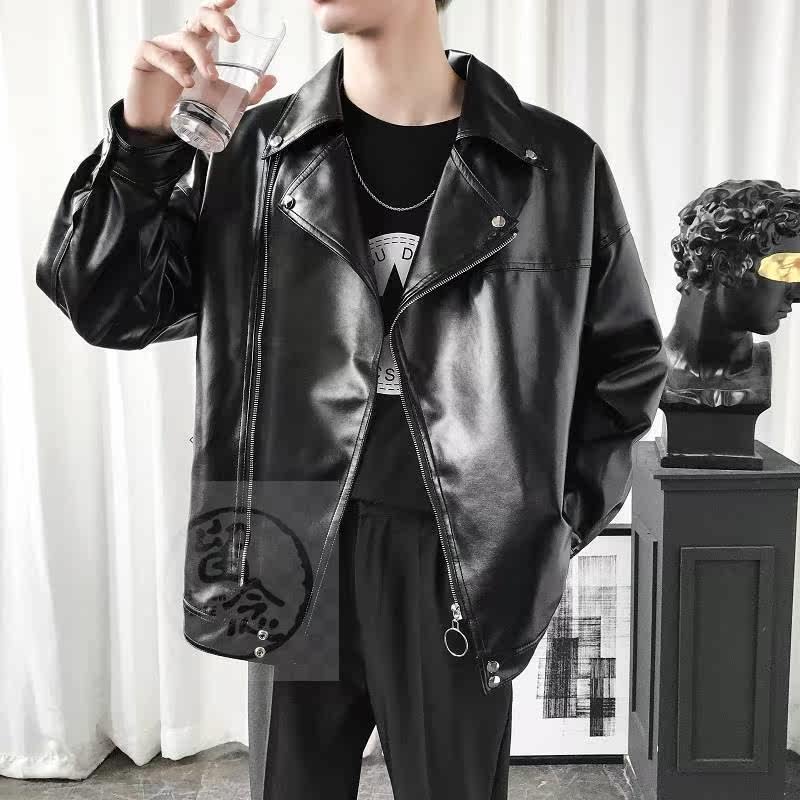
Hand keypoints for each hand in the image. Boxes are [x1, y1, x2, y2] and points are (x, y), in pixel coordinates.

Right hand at [123, 0, 277, 138]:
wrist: (156, 128)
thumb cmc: (184, 108)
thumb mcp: (219, 102)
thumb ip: (246, 94)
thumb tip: (272, 79)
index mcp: (198, 47)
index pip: (209, 19)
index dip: (221, 6)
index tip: (235, 0)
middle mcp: (181, 42)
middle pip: (199, 18)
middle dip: (218, 22)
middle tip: (234, 38)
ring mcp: (162, 47)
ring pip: (185, 39)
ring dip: (203, 56)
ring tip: (213, 77)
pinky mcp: (144, 58)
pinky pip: (160, 54)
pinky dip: (176, 68)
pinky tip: (188, 83)